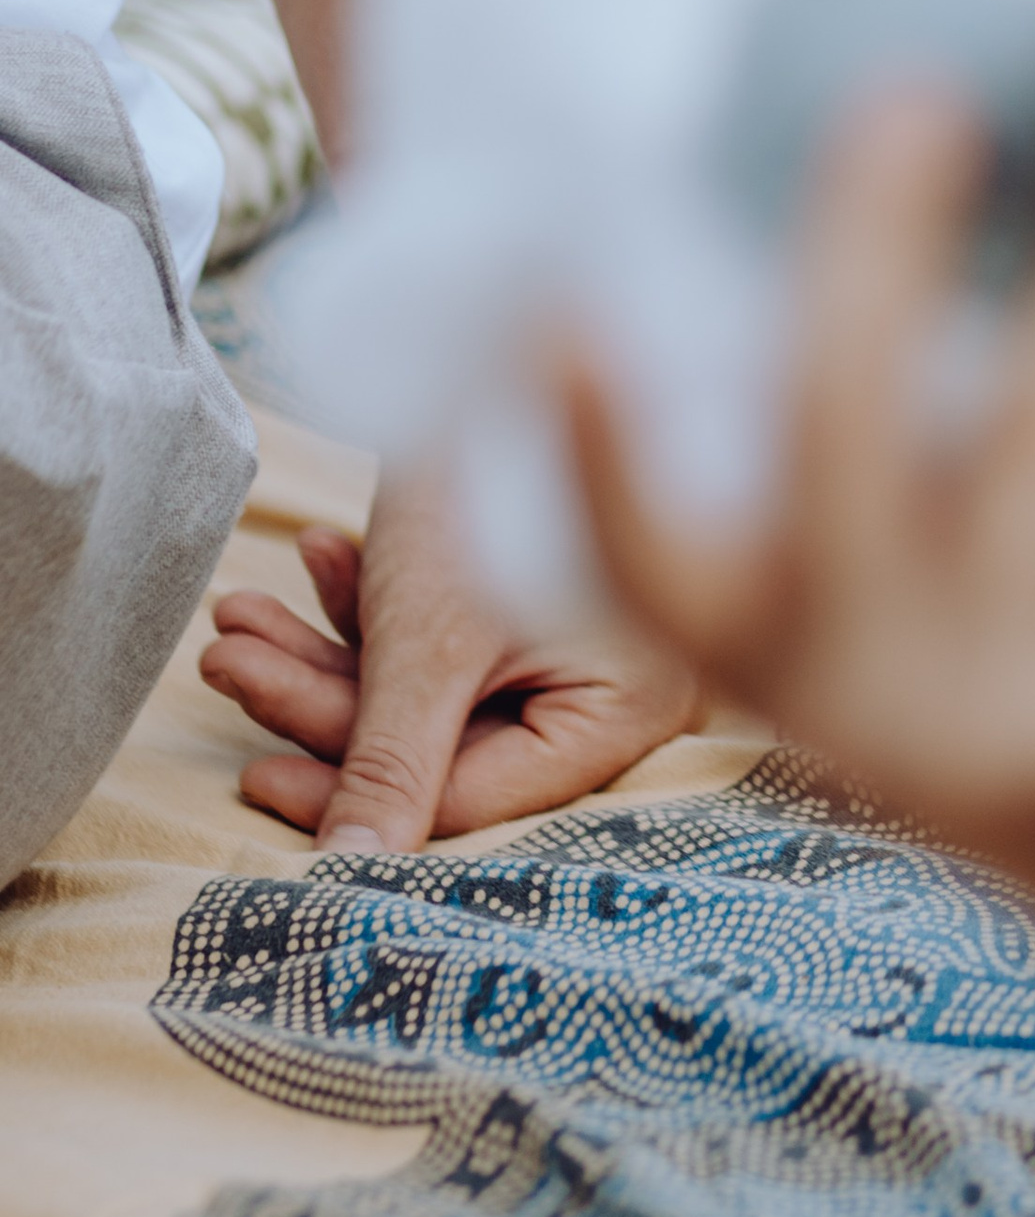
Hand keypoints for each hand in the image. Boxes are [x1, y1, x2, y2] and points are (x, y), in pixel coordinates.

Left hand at [201, 463, 699, 846]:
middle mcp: (610, 691)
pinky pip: (439, 635)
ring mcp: (574, 640)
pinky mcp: (532, 597)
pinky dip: (373, 605)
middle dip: (320, 696)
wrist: (522, 338)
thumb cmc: (501, 487)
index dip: (355, 790)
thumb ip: (392, 766)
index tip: (256, 772)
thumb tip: (346, 877)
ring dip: (326, 647)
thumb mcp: (434, 643)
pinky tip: (320, 559)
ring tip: (240, 616)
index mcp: (621, 717)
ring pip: (426, 686)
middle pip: (439, 743)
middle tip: (230, 657)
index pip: (468, 797)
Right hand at [563, 91, 1034, 1025]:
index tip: (560, 305)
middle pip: (837, 438)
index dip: (589, 445)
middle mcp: (864, 701)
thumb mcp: (920, 615)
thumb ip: (871, 481)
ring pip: (1033, 441)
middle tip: (910, 95)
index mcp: (778, 672)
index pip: (643, 565)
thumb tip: (867, 195)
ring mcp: (995, 716)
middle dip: (872, 249)